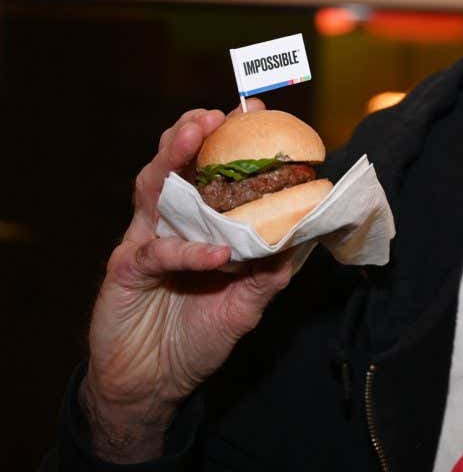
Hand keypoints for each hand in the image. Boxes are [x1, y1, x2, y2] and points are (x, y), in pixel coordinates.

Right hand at [81, 100, 297, 462]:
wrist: (152, 384)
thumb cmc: (197, 336)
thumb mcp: (248, 304)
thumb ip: (272, 272)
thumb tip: (306, 238)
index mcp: (200, 222)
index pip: (212, 169)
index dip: (228, 137)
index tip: (255, 106)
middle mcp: (171, 222)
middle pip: (175, 164)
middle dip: (193, 132)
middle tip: (216, 113)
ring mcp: (145, 241)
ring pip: (154, 188)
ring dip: (175, 160)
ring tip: (198, 136)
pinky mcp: (126, 271)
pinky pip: (157, 252)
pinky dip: (188, 250)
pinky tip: (216, 254)